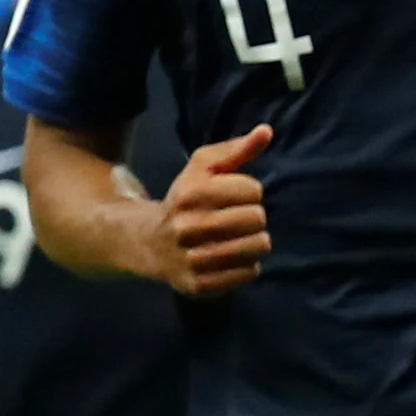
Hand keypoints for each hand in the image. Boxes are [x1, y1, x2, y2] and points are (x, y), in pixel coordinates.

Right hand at [160, 124, 271, 296]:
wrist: (149, 243)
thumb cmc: (186, 200)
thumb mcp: (202, 169)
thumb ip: (235, 149)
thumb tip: (266, 131)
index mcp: (190, 194)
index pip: (253, 190)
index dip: (249, 192)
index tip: (234, 197)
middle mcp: (189, 226)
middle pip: (257, 218)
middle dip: (253, 217)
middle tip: (236, 220)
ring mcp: (193, 258)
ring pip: (258, 246)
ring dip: (254, 242)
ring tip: (237, 239)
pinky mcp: (200, 284)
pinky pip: (249, 272)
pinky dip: (247, 265)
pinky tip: (231, 258)